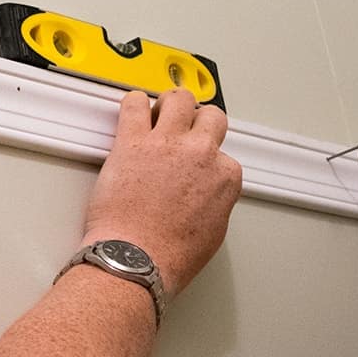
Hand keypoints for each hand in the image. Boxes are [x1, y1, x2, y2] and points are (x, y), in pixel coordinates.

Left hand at [81, 89, 241, 297]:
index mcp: (225, 175)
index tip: (192, 164)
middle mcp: (201, 153)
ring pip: (178, 98)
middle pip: (210, 116)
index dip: (206, 158)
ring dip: (169, 104)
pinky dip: (133, 103)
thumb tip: (205, 192)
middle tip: (181, 130)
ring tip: (158, 113)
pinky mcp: (132, 141)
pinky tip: (132, 111)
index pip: (222, 152)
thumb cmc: (169, 254)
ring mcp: (167, 143)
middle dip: (197, 122)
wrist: (135, 258)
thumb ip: (215, 200)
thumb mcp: (214, 230)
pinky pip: (134, 103)